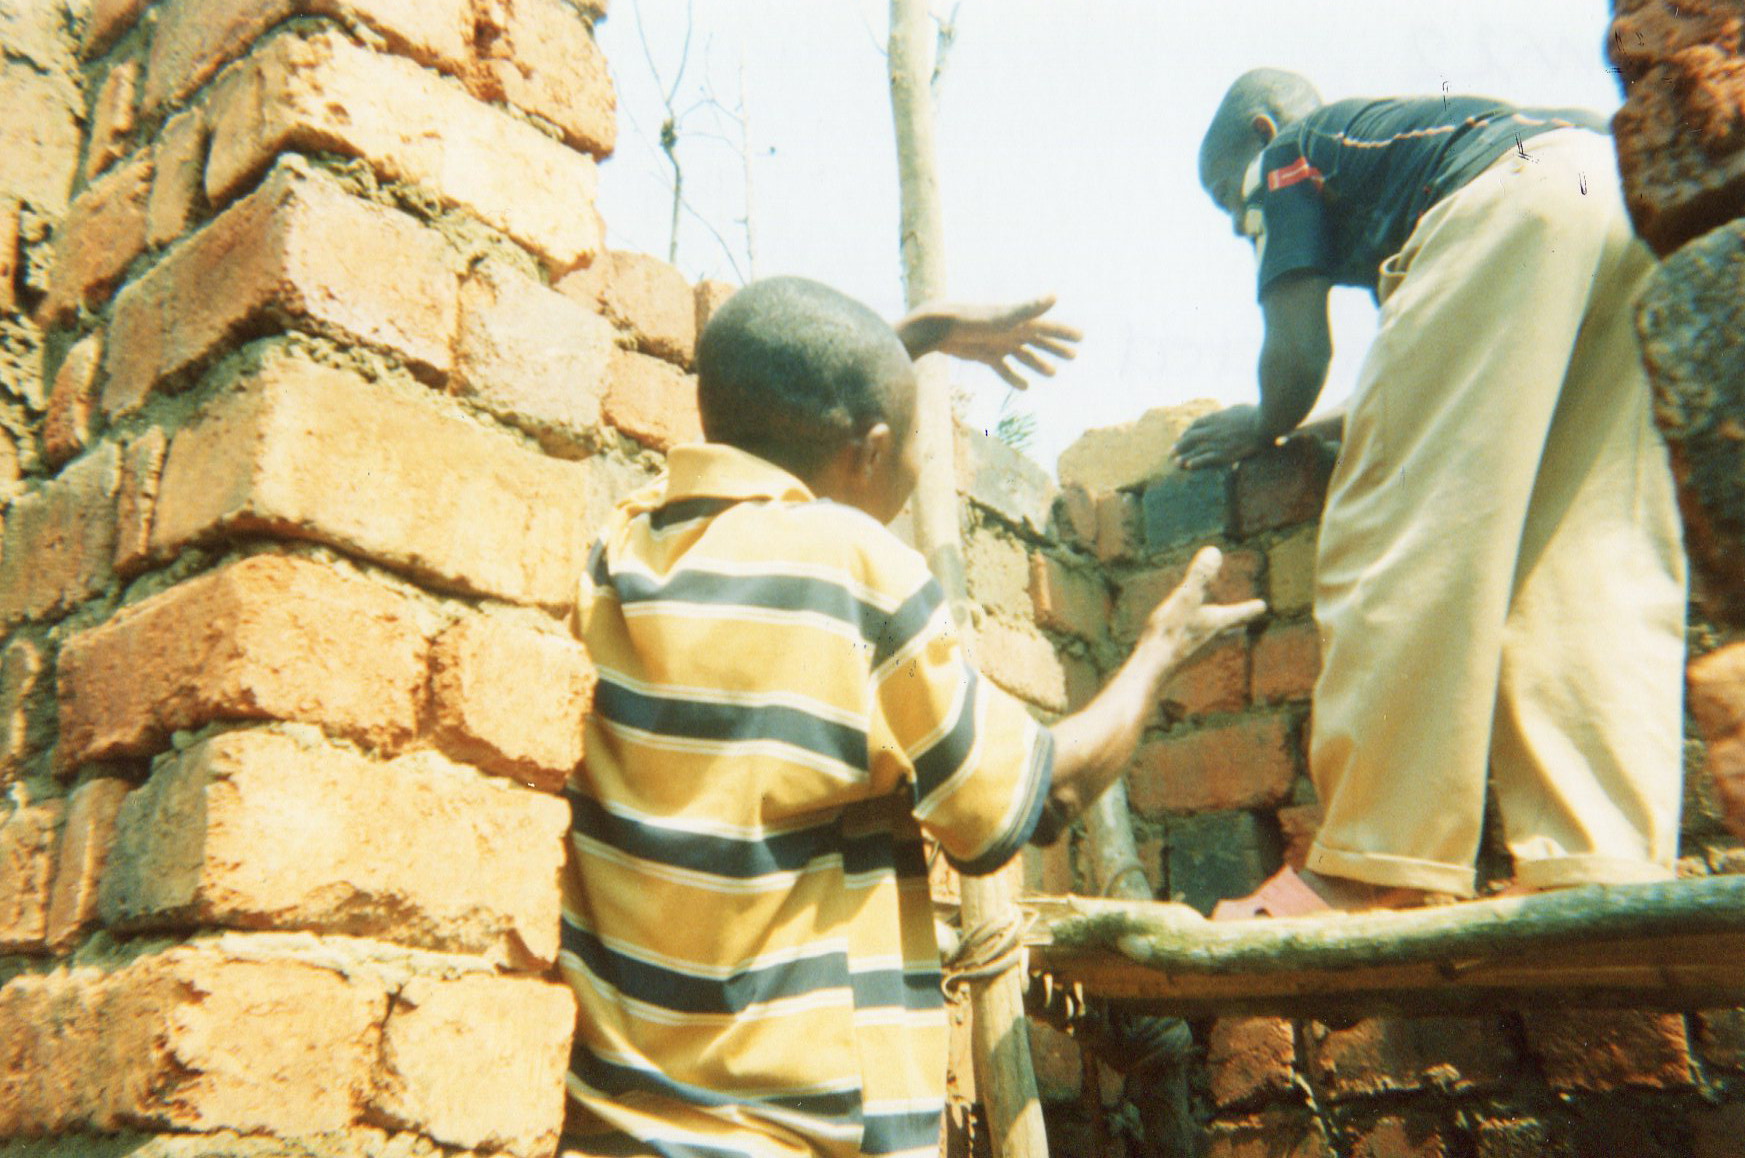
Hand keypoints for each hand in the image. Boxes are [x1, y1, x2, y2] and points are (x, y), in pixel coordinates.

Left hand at [894, 295, 1080, 388]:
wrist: (941, 326)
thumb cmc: (973, 320)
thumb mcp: (1005, 317)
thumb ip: (1030, 308)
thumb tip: (1054, 295)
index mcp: (1020, 321)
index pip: (1048, 327)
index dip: (1065, 333)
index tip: (1081, 338)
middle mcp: (1011, 330)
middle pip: (1039, 341)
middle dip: (1056, 348)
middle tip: (1074, 355)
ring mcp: (998, 342)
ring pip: (1023, 355)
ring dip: (1038, 363)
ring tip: (1053, 373)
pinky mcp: (985, 354)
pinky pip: (1004, 368)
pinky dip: (1014, 377)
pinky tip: (1024, 387)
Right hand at [1140, 546, 1266, 664]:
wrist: (1153, 667)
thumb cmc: (1170, 631)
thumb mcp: (1185, 597)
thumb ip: (1200, 575)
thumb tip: (1214, 551)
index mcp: (1217, 622)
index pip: (1240, 612)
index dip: (1251, 607)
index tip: (1262, 605)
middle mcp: (1213, 639)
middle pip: (1232, 631)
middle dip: (1239, 624)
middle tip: (1245, 623)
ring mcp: (1199, 652)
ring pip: (1217, 642)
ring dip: (1222, 635)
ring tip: (1222, 631)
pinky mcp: (1183, 660)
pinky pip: (1197, 649)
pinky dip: (1199, 642)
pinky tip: (1188, 642)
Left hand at [1173, 405, 1268, 469]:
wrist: (1264, 423)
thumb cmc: (1256, 414)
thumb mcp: (1238, 408)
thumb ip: (1229, 413)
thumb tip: (1227, 414)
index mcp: (1216, 418)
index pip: (1196, 425)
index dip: (1187, 432)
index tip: (1182, 437)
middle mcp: (1213, 430)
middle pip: (1191, 438)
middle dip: (1180, 445)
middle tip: (1171, 451)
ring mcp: (1218, 442)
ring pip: (1196, 450)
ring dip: (1184, 456)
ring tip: (1175, 463)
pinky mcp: (1226, 453)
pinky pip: (1207, 459)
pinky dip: (1196, 462)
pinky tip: (1188, 466)